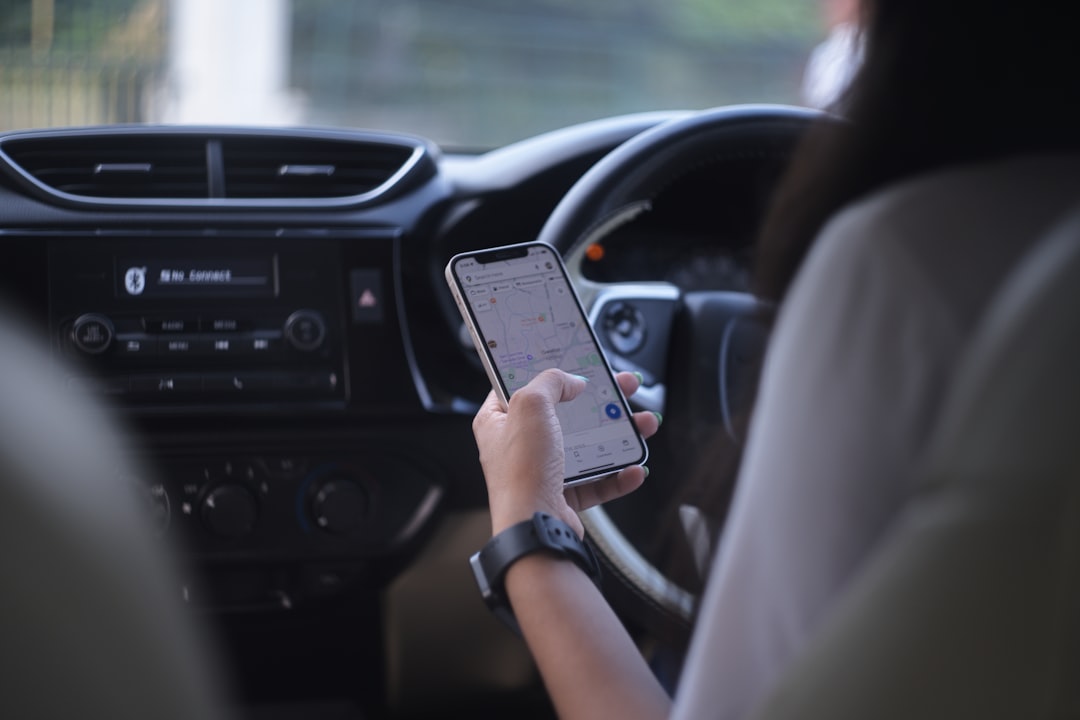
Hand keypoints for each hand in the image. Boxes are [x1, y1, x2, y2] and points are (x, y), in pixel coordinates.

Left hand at [472, 368, 660, 537]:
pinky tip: (634, 467)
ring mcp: (542, 471)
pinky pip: (596, 481)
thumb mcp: (530, 405)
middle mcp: (518, 446)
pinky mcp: (563, 495)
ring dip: (619, 434)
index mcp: (498, 421)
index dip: (548, 373)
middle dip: (600, 401)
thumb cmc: (522, 470)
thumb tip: (570, 380)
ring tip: (644, 424)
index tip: (574, 363)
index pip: (521, 386)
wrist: (535, 525)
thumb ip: (550, 382)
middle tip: (624, 388)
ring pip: (587, 445)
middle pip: (565, 413)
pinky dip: (618, 475)